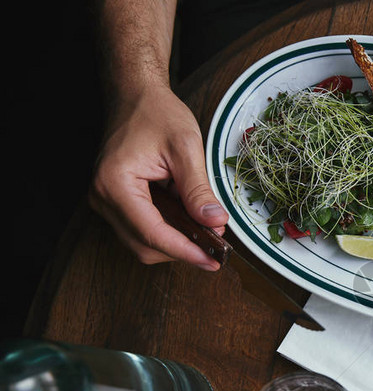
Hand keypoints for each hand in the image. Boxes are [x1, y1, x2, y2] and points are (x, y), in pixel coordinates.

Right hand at [90, 85, 228, 269]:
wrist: (135, 96)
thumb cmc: (156, 113)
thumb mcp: (186, 147)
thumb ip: (199, 189)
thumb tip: (215, 222)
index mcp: (115, 184)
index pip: (152, 233)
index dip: (185, 251)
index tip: (213, 261)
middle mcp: (102, 198)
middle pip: (145, 246)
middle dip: (183, 250)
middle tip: (218, 247)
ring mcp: (105, 202)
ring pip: (143, 243)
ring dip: (176, 243)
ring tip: (207, 231)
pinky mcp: (116, 202)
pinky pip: (142, 229)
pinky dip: (168, 232)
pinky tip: (191, 223)